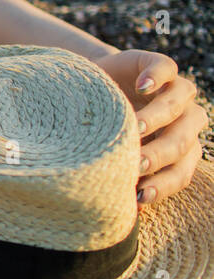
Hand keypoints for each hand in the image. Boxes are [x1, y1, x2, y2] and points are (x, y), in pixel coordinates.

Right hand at [92, 50, 209, 205]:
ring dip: (157, 118)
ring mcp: (176, 90)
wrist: (92, 87)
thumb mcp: (112, 151)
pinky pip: (166, 68)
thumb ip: (122, 173)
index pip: (180, 172)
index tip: (139, 197)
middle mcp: (185, 120)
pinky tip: (141, 87)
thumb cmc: (102, 128)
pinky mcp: (159, 65)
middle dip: (159, 154)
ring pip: (177, 105)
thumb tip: (120, 213)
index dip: (163, 186)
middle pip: (181, 141)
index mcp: (180, 148)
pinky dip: (156, 77)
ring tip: (135, 126)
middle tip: (136, 163)